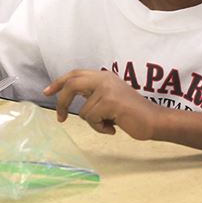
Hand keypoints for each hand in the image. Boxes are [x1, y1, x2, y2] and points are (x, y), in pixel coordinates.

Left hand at [44, 69, 158, 139]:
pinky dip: (100, 128)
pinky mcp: (110, 102)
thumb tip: (68, 96)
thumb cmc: (131, 114)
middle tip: (60, 117)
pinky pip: (92, 119)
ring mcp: (107, 89)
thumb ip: (92, 93)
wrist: (155, 121)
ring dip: (93, 123)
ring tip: (109, 124)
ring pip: (84, 111)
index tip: (46, 92)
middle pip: (71, 85)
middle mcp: (104, 79)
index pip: (74, 74)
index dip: (58, 82)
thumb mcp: (109, 97)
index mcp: (103, 76)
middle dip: (62, 102)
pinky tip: (114, 127)